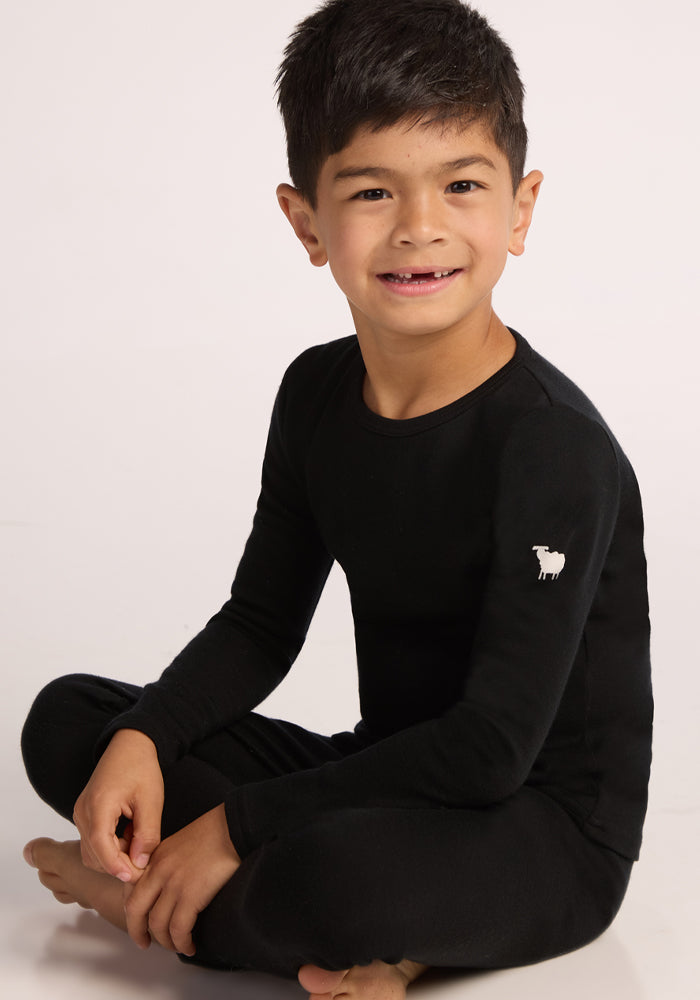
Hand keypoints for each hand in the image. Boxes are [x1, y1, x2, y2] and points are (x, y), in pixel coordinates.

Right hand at [73, 729, 163, 882]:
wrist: (129, 745)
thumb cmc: (141, 768)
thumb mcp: (151, 801)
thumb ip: (146, 835)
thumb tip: (139, 864)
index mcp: (99, 805)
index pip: (101, 847)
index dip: (116, 866)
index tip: (133, 877)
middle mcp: (83, 811)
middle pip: (93, 854)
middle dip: (117, 864)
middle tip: (144, 862)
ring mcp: (81, 813)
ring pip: (91, 851)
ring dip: (113, 856)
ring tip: (138, 842)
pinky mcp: (84, 814)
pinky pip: (92, 841)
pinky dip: (109, 846)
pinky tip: (130, 835)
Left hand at [123, 803, 240, 954]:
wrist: (234, 827)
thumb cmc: (215, 832)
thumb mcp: (180, 843)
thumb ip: (168, 863)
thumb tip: (168, 887)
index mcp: (155, 857)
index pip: (132, 890)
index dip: (133, 911)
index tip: (138, 923)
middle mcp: (159, 871)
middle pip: (135, 910)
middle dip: (137, 932)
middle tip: (144, 943)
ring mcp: (173, 883)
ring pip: (158, 924)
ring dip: (166, 942)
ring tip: (177, 946)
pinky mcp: (191, 895)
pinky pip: (179, 929)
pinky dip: (182, 943)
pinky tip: (189, 945)